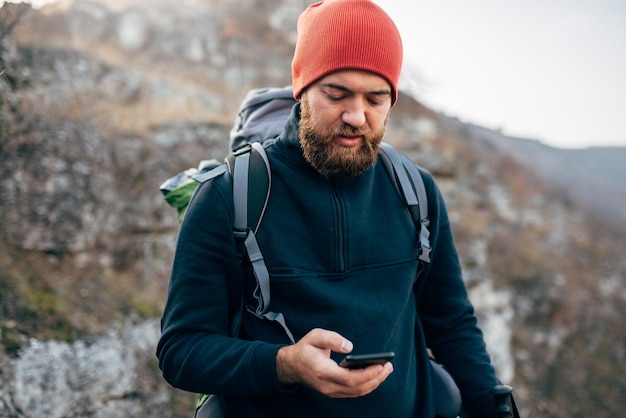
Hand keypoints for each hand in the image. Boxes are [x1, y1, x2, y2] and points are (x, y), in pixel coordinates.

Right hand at [276, 328, 392, 397]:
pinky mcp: (333, 392)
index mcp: (323, 371)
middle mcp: (327, 385)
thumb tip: (350, 346)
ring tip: (386, 370)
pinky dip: (366, 385)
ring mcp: (330, 391)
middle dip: (376, 378)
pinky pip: (353, 392)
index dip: (368, 374)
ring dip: (374, 383)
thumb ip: (332, 339)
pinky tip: (376, 376)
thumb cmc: (305, 348)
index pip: (350, 378)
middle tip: (389, 366)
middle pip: (357, 388)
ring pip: (357, 392)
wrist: (291, 365)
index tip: (381, 365)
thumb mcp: (315, 336)